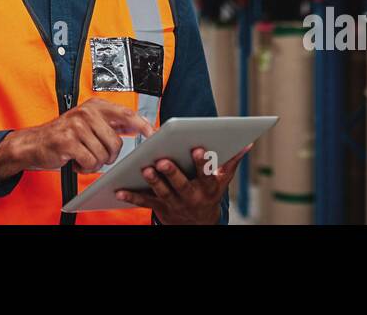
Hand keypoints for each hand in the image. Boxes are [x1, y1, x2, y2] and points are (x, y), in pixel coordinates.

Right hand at [0, 98, 154, 179]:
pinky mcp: (67, 140)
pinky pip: (90, 162)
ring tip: (82, 155)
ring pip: (103, 155)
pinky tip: (75, 160)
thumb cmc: (64, 135)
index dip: (142, 124)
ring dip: (95, 163)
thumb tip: (139, 125)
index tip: (153, 133)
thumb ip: (112, 122)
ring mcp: (76, 125)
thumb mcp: (88, 122)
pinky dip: (84, 167)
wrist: (34, 143)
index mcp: (95, 106)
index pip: (125, 114)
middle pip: (116, 142)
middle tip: (96, 155)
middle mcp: (87, 112)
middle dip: (109, 156)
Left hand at [115, 144, 249, 224]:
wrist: (198, 225)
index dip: (203, 163)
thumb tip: (246, 142)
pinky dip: (131, 197)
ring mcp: (175, 203)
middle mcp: (191, 196)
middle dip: (172, 172)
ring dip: (153, 181)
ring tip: (145, 169)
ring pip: (163, 192)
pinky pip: (144, 201)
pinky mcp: (160, 207)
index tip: (198, 149)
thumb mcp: (223, 181)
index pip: (206, 174)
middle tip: (163, 160)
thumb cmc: (209, 194)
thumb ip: (231, 161)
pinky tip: (120, 190)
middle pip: (181, 184)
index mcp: (207, 187)